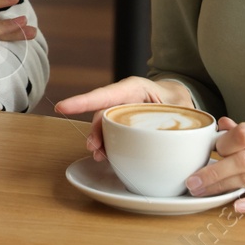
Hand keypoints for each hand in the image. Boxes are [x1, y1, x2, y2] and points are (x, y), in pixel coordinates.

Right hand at [52, 76, 195, 160]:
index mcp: (135, 88)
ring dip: (99, 140)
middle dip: (94, 130)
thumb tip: (180, 134)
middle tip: (94, 149)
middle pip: (102, 113)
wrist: (177, 99)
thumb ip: (178, 116)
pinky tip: (107, 155)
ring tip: (100, 156)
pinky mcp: (121, 121)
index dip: (83, 101)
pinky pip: (110, 131)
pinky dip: (107, 143)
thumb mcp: (182, 105)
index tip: (63, 107)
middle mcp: (123, 98)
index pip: (105, 94)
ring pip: (103, 124)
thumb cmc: (178, 99)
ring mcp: (120, 110)